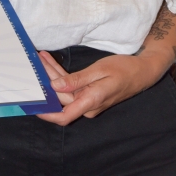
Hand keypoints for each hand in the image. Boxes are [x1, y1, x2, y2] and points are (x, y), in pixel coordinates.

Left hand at [37, 49, 169, 125]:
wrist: (143, 72)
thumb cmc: (125, 69)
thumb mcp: (101, 69)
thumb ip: (78, 79)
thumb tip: (55, 87)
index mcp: (91, 101)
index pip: (63, 116)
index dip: (46, 113)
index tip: (32, 104)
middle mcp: (88, 105)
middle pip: (62, 98)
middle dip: (47, 80)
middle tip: (36, 63)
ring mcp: (90, 101)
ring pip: (66, 91)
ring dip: (53, 75)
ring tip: (42, 58)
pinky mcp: (91, 94)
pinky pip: (74, 87)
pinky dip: (63, 76)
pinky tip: (54, 63)